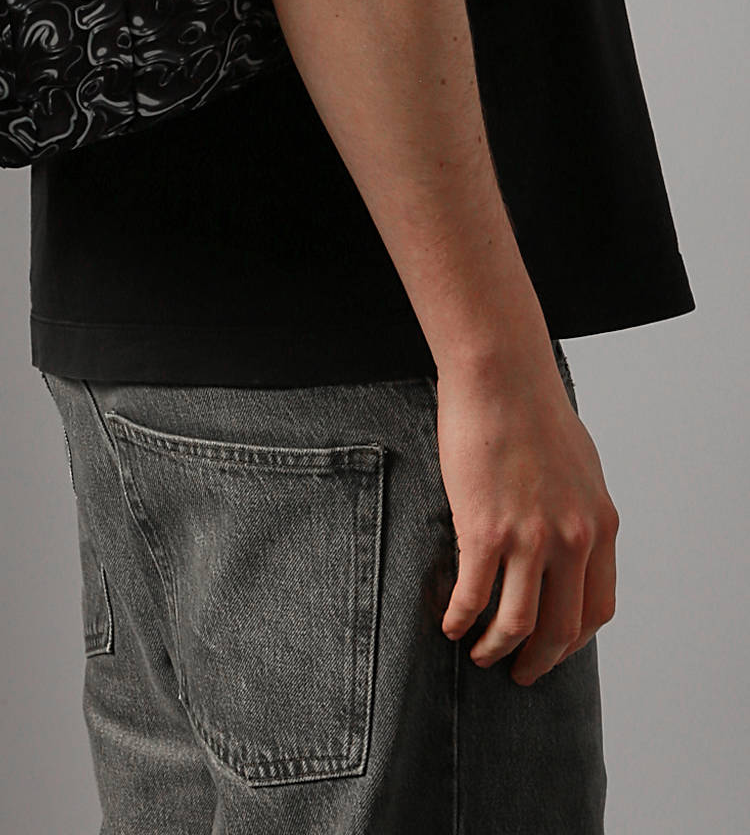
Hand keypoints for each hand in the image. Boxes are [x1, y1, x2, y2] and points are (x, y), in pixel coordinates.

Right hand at [435, 353, 619, 686]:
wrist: (501, 376)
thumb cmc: (533, 408)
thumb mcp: (580, 467)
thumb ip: (578, 510)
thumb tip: (567, 540)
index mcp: (600, 525)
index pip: (598, 608)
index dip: (574, 640)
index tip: (554, 648)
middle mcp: (572, 540)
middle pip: (562, 630)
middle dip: (539, 661)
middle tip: (519, 672)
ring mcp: (529, 539)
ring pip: (518, 624)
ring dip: (497, 649)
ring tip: (479, 654)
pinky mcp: (485, 530)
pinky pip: (473, 596)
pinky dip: (460, 619)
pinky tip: (448, 623)